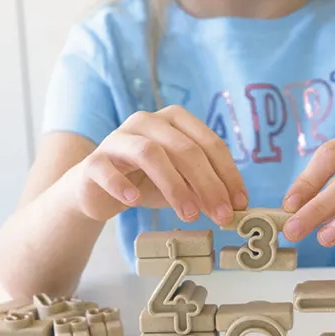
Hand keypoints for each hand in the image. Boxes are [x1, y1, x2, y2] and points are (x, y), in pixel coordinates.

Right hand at [72, 105, 248, 224]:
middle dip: (208, 184)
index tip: (240, 204)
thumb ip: (204, 189)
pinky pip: (107, 168)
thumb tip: (232, 207)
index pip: (209, 143)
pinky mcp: (94, 160)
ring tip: (189, 215)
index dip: (228, 174)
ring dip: (174, 186)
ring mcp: (118, 138)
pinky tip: (134, 201)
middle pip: (184, 148)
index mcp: (174, 120)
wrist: (96, 188)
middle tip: (221, 215)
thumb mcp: (181, 184)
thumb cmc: (145, 181)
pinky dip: (122, 185)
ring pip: (150, 154)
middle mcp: (147, 121)